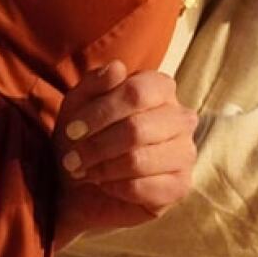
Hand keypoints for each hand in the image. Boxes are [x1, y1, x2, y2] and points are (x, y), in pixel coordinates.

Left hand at [52, 61, 198, 246]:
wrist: (80, 187)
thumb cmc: (85, 138)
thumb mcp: (78, 105)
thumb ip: (94, 82)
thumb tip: (117, 68)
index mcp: (161, 88)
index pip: (137, 92)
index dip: (101, 112)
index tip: (72, 130)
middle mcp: (181, 117)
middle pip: (136, 129)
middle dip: (96, 146)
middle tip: (73, 159)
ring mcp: (185, 152)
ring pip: (139, 160)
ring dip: (103, 168)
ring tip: (88, 171)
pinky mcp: (180, 186)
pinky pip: (142, 187)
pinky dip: (115, 188)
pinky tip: (107, 185)